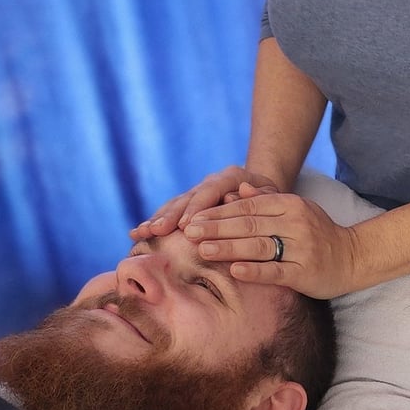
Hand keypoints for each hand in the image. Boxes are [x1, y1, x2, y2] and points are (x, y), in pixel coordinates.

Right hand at [130, 166, 278, 239]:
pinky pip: (169, 212)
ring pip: (175, 204)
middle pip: (188, 197)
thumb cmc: (271, 199)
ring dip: (157, 219)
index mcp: (232, 176)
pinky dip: (154, 222)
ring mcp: (197, 193)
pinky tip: (136, 233)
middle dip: (171, 215)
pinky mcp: (188, 204)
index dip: (198, 208)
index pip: (212, 190)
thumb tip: (242, 193)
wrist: (263, 191)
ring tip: (141, 233)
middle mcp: (210, 182)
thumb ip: (260, 195)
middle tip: (157, 231)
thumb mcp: (273, 197)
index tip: (186, 225)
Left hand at [183, 186, 360, 298]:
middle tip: (189, 233)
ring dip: (228, 248)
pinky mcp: (305, 272)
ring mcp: (302, 248)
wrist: (351, 257)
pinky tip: (234, 271)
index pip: (248, 206)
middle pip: (249, 224)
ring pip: (259, 246)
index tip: (193, 219)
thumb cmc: (316, 233)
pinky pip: (276, 271)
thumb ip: (266, 200)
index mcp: (291, 204)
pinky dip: (254, 271)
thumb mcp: (294, 210)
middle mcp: (296, 223)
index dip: (219, 212)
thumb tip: (238, 189)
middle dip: (216, 228)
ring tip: (202, 251)